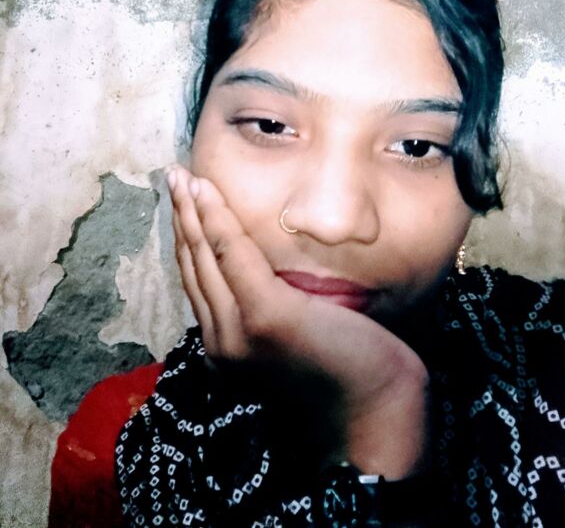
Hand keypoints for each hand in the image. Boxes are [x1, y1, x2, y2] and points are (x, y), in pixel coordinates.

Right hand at [168, 164, 428, 477]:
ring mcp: (238, 330)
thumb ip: (274, 300)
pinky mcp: (264, 316)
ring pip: (204, 255)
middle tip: (173, 175)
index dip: (188, 236)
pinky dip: (214, 218)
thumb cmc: (347, 364)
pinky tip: (206, 190)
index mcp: (227, 342)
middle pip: (193, 264)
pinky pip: (230, 253)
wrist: (375, 405)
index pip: (200, 279)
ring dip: (190, 210)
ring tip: (181, 176)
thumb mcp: (298, 327)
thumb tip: (272, 263)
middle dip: (181, 216)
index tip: (183, 199)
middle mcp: (221, 339)